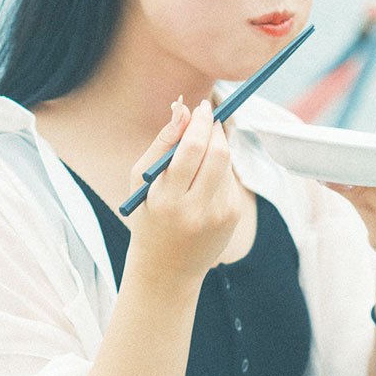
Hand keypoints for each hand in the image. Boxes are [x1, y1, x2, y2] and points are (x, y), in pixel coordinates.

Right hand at [126, 98, 240, 281]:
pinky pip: (230, 179)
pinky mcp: (232, 217)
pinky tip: (204, 178)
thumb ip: (162, 142)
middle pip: (218, 154)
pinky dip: (219, 168)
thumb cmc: (149, 215)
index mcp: (167, 200)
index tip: (201, 107)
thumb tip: (183, 108)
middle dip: (215, 128)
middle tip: (208, 115)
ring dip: (216, 146)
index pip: (192, 150)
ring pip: (226, 164)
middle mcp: (196, 209)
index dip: (200, 123)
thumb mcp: (142, 181)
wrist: (167, 268)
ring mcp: (219, 215)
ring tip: (200, 148)